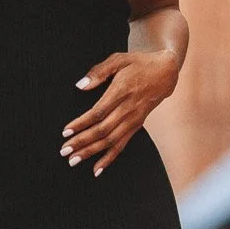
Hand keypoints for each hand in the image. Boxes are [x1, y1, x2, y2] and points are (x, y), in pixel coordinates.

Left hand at [62, 47, 180, 175]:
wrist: (165, 72)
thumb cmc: (138, 64)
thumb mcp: (119, 59)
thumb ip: (99, 72)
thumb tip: (81, 85)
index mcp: (122, 91)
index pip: (98, 112)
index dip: (81, 123)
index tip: (66, 131)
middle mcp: (128, 109)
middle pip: (102, 130)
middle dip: (82, 142)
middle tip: (64, 151)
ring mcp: (134, 119)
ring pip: (111, 141)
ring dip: (91, 152)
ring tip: (73, 160)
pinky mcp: (137, 125)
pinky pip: (122, 145)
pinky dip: (109, 158)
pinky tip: (97, 169)